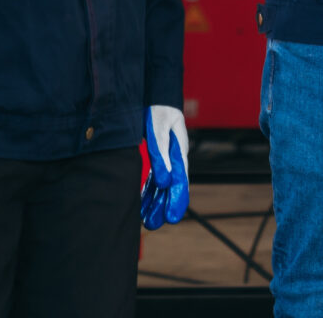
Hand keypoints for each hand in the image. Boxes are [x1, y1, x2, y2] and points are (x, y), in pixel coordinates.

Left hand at [140, 104, 190, 229]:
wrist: (155, 97)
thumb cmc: (158, 111)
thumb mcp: (158, 131)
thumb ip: (161, 156)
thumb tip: (164, 182)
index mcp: (179, 152)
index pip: (179, 181)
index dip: (176, 199)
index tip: (173, 218)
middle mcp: (174, 158)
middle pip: (170, 186)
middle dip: (162, 206)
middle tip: (153, 225)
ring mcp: (165, 158)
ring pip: (161, 184)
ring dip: (154, 201)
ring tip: (147, 221)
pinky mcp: (156, 156)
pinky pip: (153, 177)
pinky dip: (148, 191)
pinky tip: (142, 203)